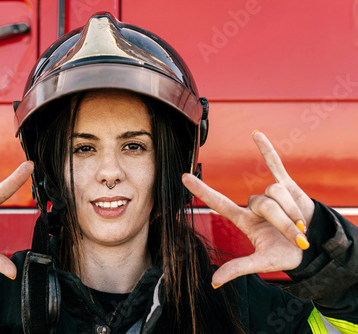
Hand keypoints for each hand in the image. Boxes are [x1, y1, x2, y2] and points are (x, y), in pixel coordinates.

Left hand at [182, 131, 314, 287]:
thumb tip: (214, 282)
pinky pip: (275, 164)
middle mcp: (254, 205)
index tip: (184, 177)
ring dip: (291, 209)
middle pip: (261, 201)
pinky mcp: (286, 184)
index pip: (218, 202)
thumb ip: (239, 269)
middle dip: (281, 219)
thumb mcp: (263, 263)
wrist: (316, 244)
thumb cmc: (288, 254)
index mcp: (244, 220)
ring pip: (274, 190)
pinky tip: (256, 134)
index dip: (202, 190)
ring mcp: (270, 193)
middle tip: (295, 235)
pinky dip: (267, 150)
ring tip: (300, 222)